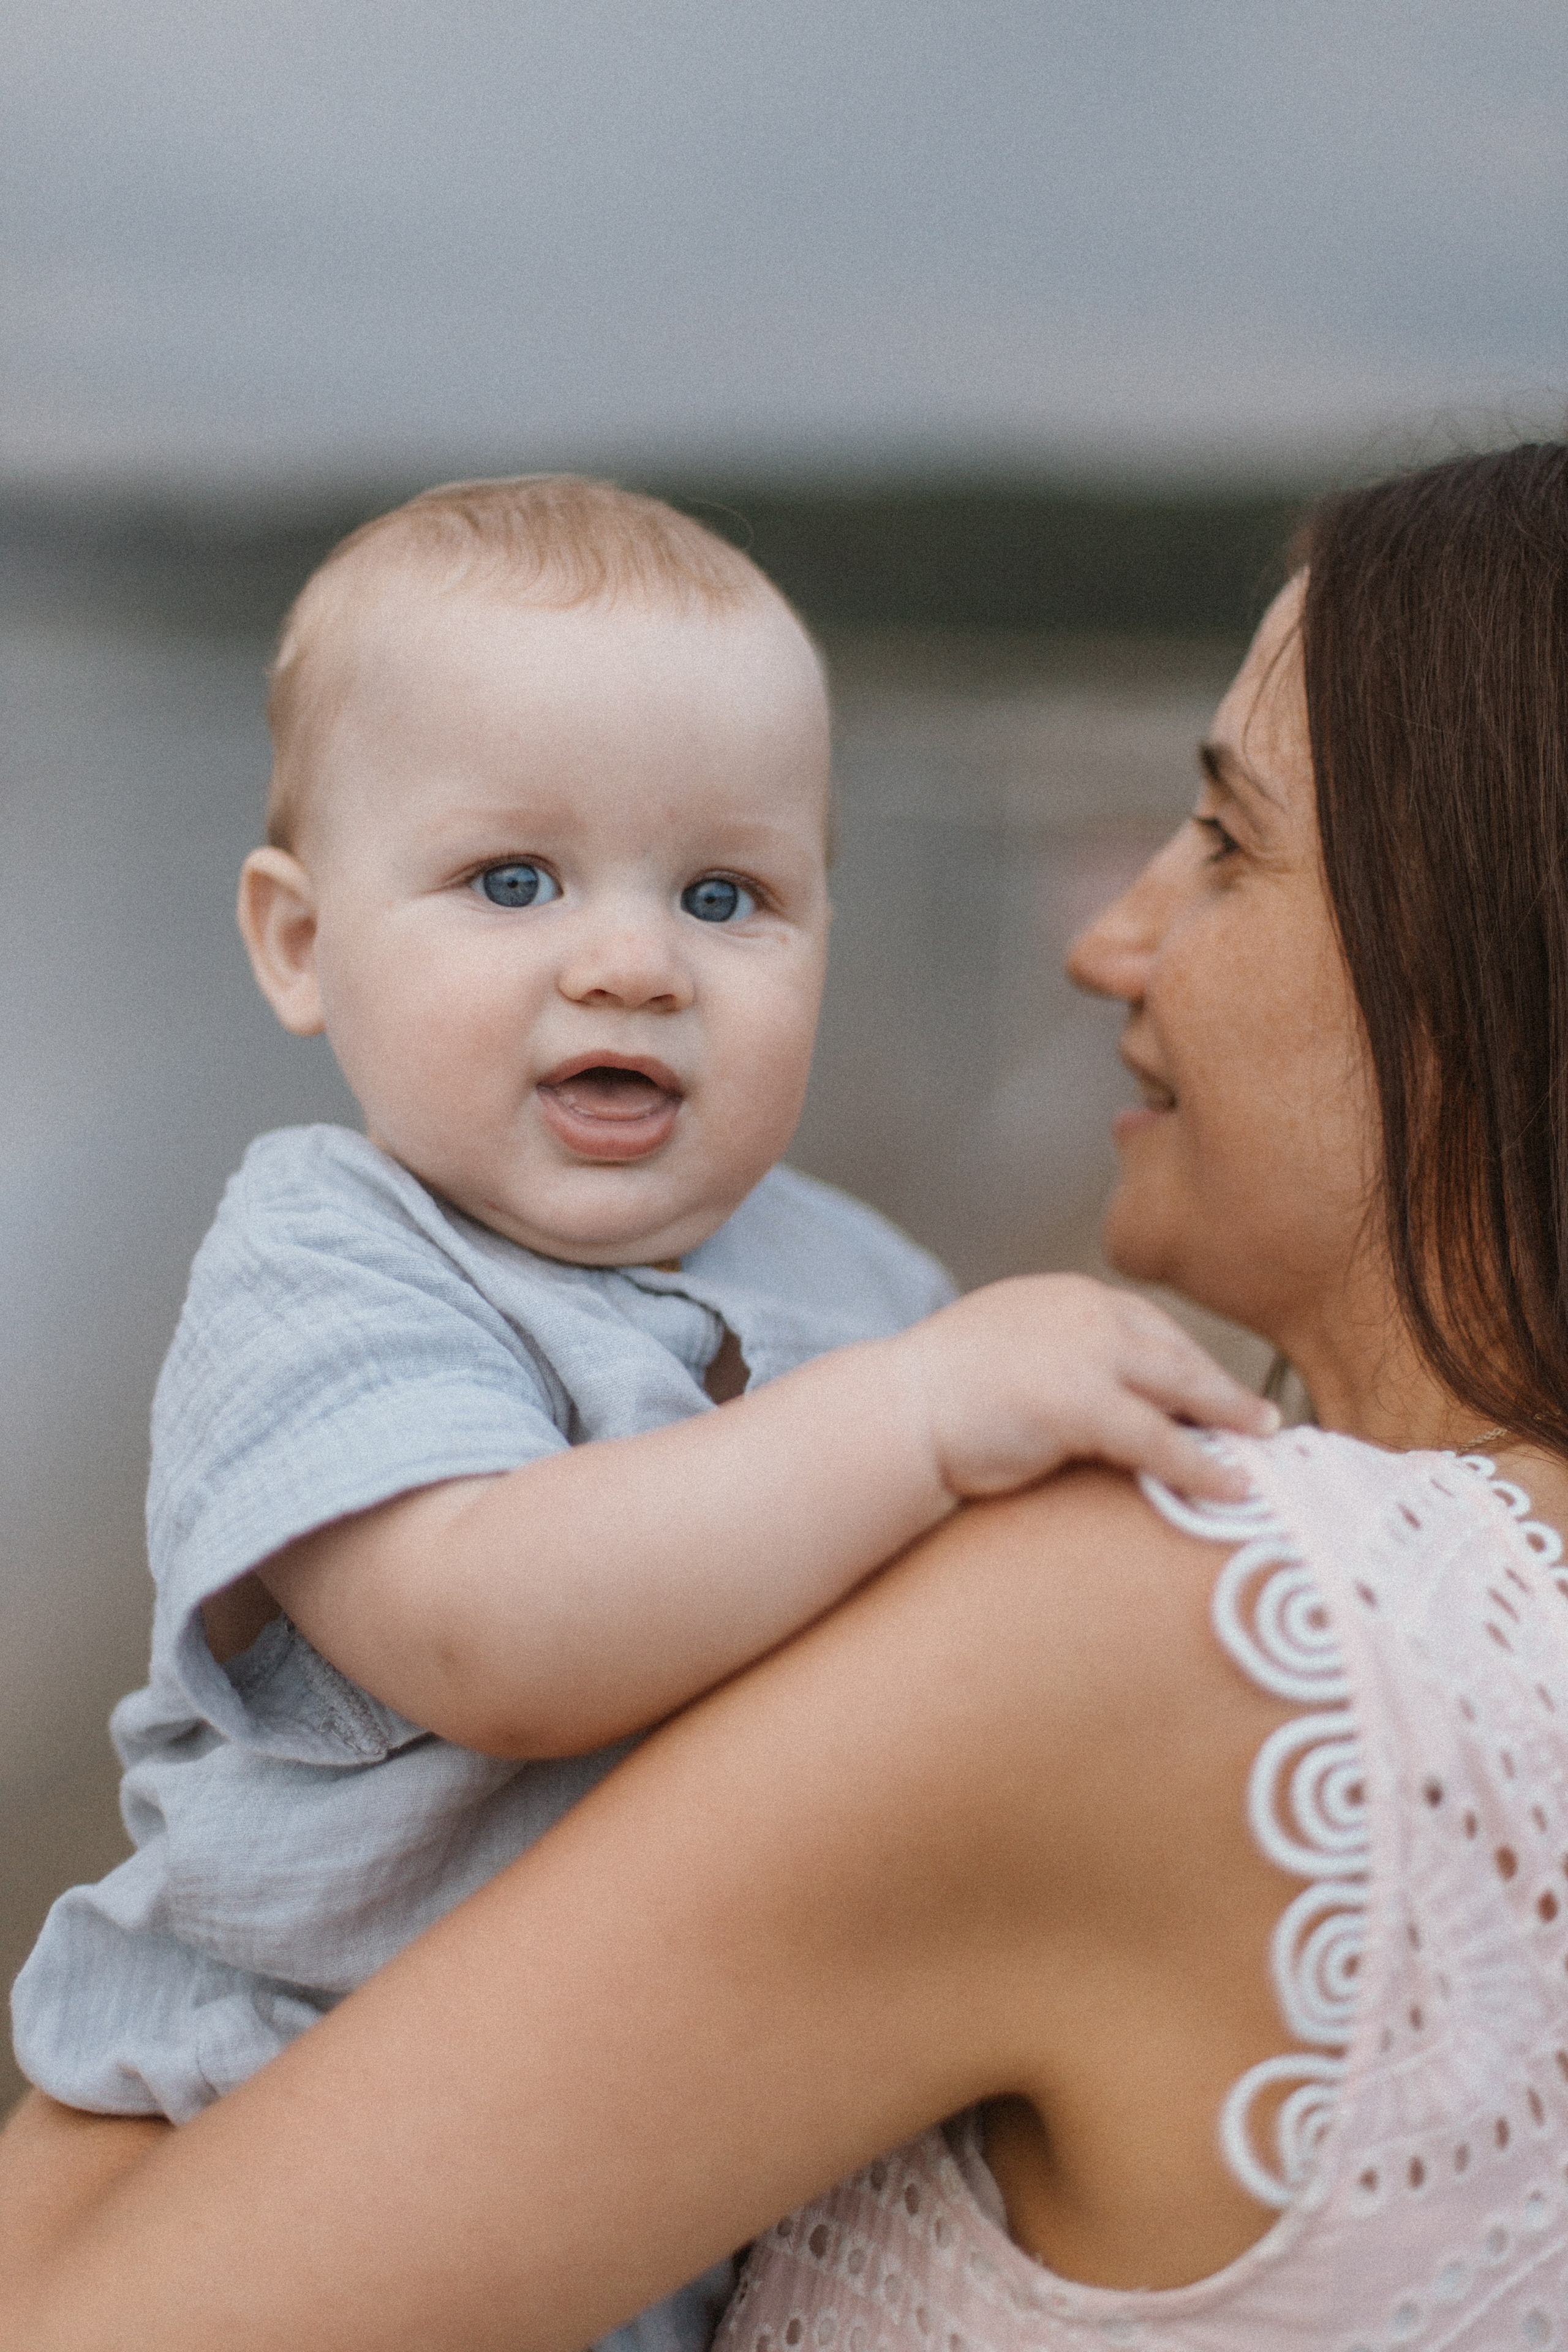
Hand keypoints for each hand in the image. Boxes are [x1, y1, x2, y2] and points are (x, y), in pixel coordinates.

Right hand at [894, 1273, 1277, 1504]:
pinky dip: (1203, 1465)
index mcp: (1062, 1296)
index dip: (1187, 1361)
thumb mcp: (1004, 1353)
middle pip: (1175, 1350)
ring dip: (1231, 1418)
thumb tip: (1085, 1398)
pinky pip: (1161, 1439)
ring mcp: (1085, 1353)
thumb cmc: (936, 1397)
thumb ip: (1051, 1359)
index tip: (1214, 1388)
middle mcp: (1082, 1311)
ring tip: (1265, 1446)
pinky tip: (1232, 1487)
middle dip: (1222, 1387)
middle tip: (1263, 1418)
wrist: (894, 1412)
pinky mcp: (1081, 1403)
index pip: (1145, 1324)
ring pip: (1182, 1387)